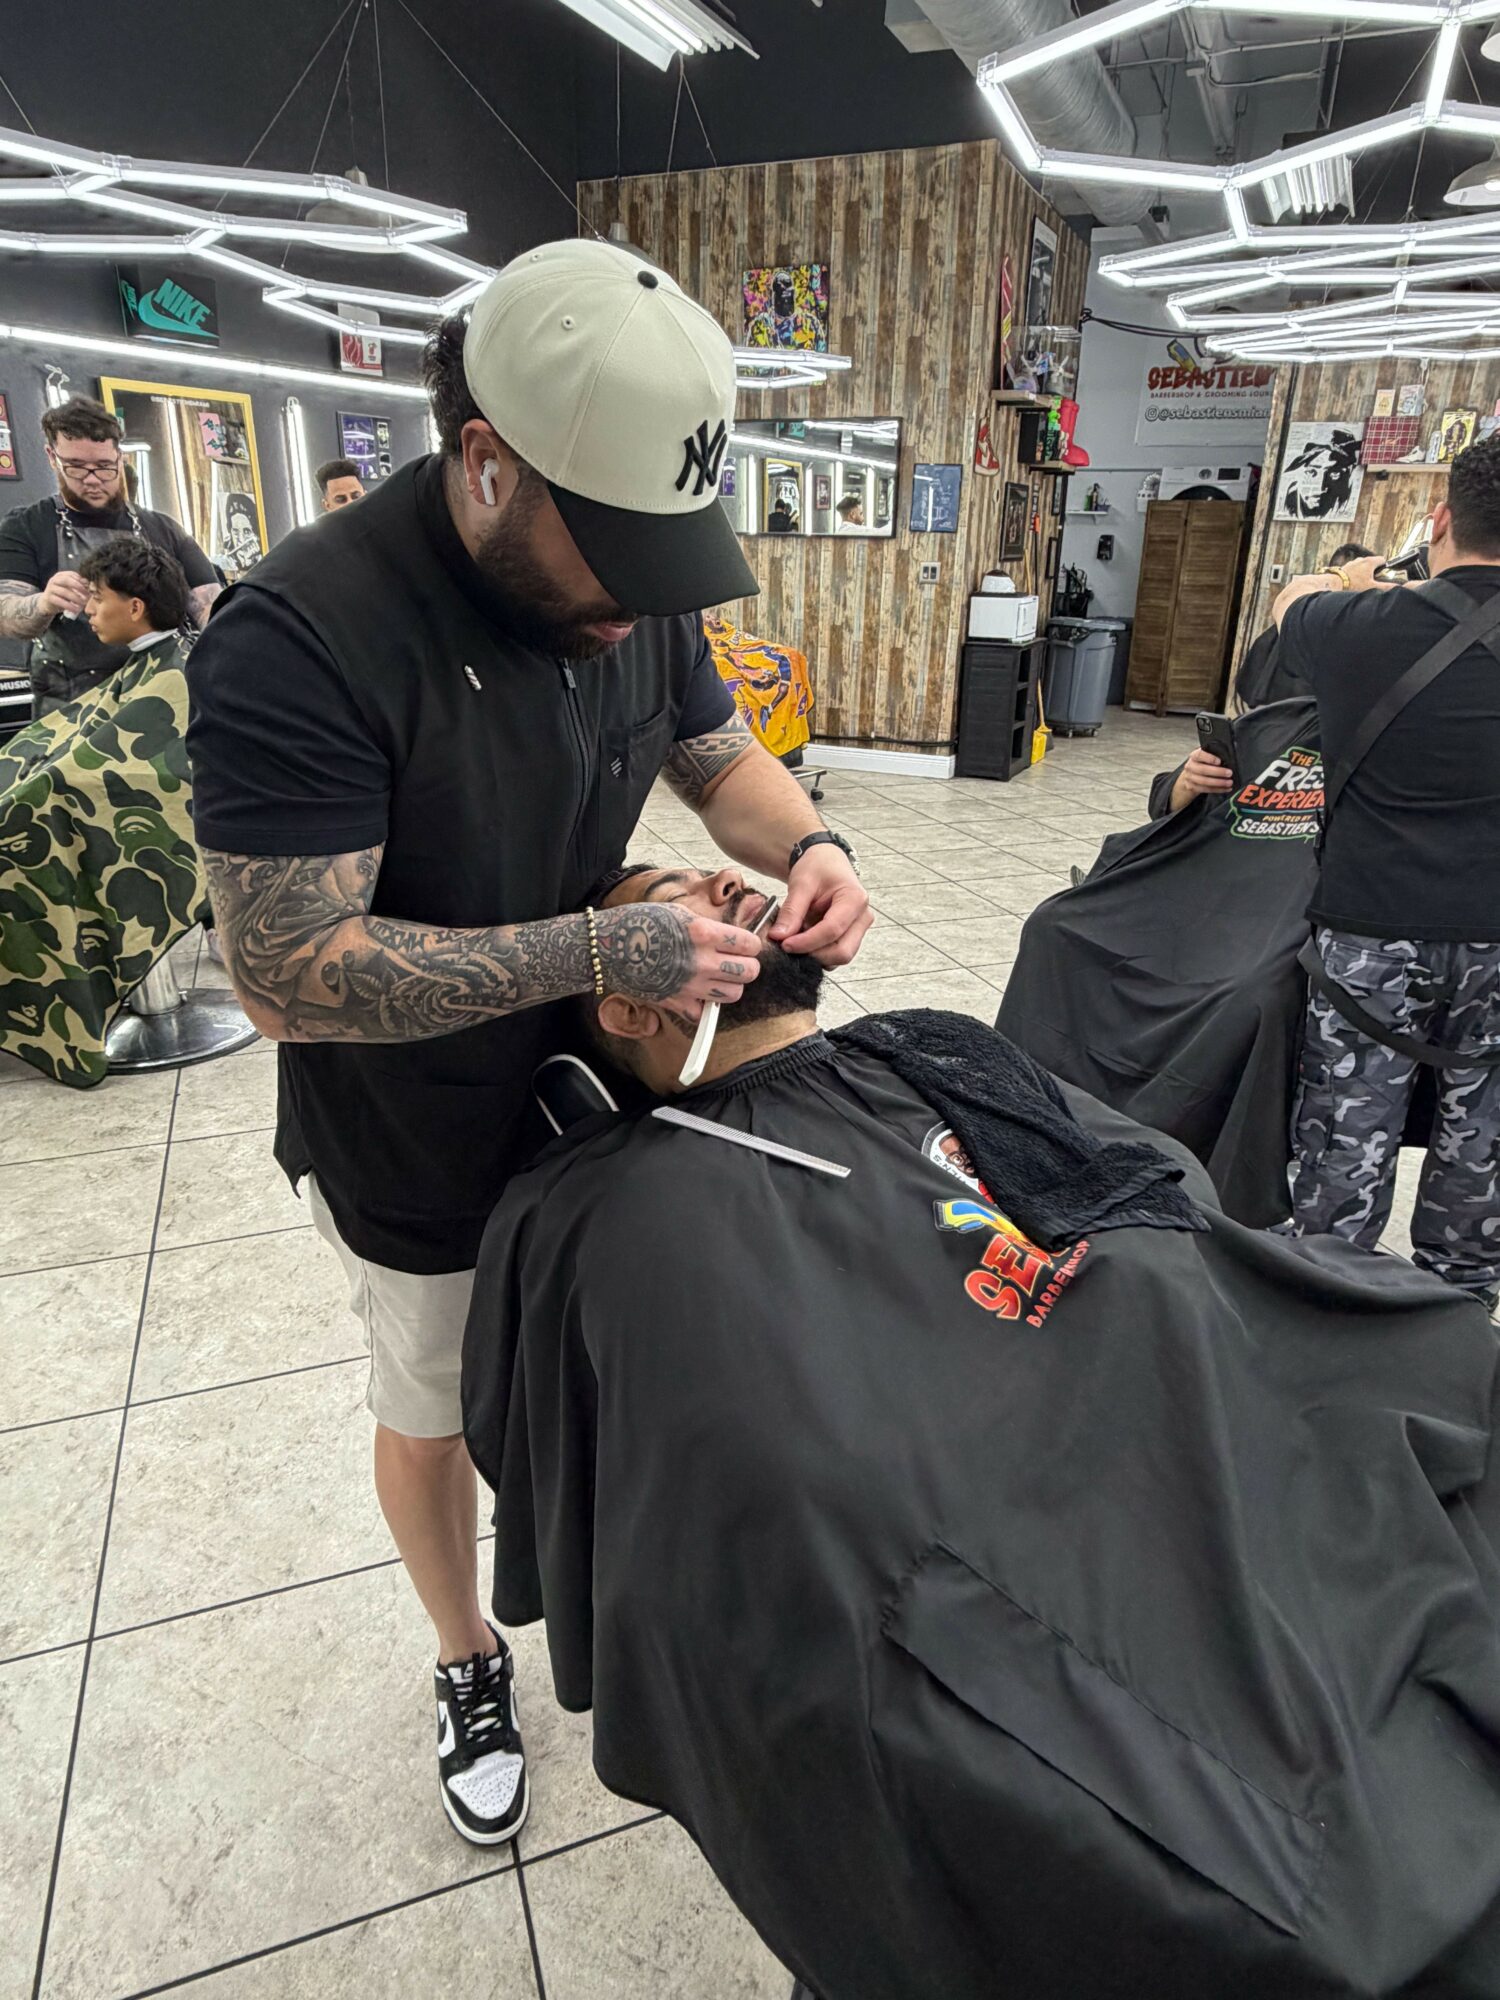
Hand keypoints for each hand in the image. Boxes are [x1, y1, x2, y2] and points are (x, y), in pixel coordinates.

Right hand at [40, 570, 88, 617]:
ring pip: (64, 591)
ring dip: (76, 598)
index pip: (71, 574)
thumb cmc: (62, 595)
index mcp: (61, 575)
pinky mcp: (48, 598)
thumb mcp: (70, 589)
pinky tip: (76, 610)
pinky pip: (60, 601)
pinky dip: (69, 606)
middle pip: (67, 580)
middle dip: (79, 587)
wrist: (48, 604)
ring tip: (83, 604)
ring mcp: (50, 588)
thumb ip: (78, 586)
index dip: (81, 580)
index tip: (89, 586)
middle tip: (87, 595)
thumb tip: (89, 584)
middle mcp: (54, 580)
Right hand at [595, 901, 764, 1014]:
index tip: (745, 945)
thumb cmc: (639, 923)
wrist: (607, 947)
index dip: (750, 945)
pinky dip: (703, 1005)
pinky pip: (704, 1012)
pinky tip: (694, 992)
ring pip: (734, 994)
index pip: (749, 944)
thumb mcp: (677, 912)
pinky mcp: (677, 1003)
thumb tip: (729, 936)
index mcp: (703, 932)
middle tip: (736, 963)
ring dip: (730, 986)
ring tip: (718, 978)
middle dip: (747, 966)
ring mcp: (690, 985)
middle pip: (749, 972)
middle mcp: (701, 960)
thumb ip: (706, 926)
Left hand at [772, 846, 873, 965]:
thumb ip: (791, 910)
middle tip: (788, 946)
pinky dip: (817, 953)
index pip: (832, 929)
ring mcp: (859, 929)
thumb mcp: (801, 883)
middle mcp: (862, 917)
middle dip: (814, 954)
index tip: (785, 944)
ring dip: (815, 955)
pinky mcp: (851, 937)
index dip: (807, 942)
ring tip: (795, 940)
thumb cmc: (818, 867)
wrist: (826, 863)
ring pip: (839, 957)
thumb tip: (779, 936)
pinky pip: (835, 954)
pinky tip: (803, 940)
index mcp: (855, 899)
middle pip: (842, 951)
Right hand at [1178, 747, 1234, 798]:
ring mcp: (1190, 778)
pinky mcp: (1193, 787)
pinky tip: (1226, 788)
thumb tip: (1229, 758)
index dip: (1209, 758)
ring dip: (1219, 782)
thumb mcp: (1207, 755)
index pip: (1199, 755)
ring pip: (1204, 781)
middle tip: (1229, 773)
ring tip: (1230, 782)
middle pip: (1203, 770)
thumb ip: (1215, 754)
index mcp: (1194, 756)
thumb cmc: (1203, 763)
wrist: (1191, 774)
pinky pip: (1206, 789)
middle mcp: (1190, 766)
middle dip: (1218, 772)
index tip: (1219, 761)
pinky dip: (1218, 789)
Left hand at [1333, 556, 1397, 592]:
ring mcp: (1351, 564)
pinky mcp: (1344, 569)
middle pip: (1372, 564)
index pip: (1382, 560)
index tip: (1385, 575)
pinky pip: (1353, 572)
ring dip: (1364, 574)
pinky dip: (1355, 577)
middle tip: (1374, 583)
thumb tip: (1397, 587)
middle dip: (1374, 572)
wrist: (1332, 585)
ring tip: (1363, 585)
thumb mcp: (1372, 587)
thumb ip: (1386, 587)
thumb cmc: (1352, 585)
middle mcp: (1360, 560)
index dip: (1386, 567)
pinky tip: (1353, 585)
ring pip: (1362, 567)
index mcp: (1369, 562)